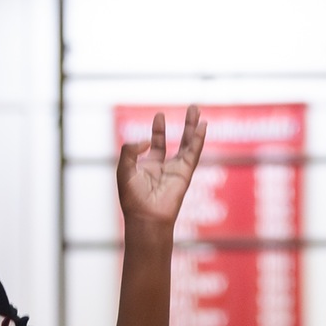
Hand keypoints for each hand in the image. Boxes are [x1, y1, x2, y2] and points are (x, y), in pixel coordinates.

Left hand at [118, 106, 206, 228]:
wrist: (145, 217)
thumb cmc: (132, 198)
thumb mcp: (124, 169)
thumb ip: (130, 151)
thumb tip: (147, 140)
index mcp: (149, 167)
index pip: (157, 145)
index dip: (159, 130)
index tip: (160, 116)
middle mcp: (165, 168)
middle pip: (177, 142)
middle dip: (184, 125)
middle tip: (192, 108)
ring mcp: (176, 170)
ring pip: (188, 145)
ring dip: (192, 127)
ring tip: (196, 109)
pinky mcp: (185, 174)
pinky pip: (193, 153)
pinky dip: (198, 139)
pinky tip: (202, 126)